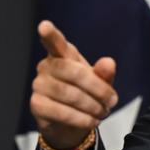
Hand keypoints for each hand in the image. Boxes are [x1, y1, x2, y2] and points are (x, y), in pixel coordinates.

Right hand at [30, 20, 117, 149]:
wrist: (72, 124)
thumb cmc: (86, 94)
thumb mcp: (100, 82)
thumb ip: (105, 72)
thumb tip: (109, 62)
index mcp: (62, 54)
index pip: (55, 42)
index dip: (50, 34)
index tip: (44, 26)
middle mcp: (47, 66)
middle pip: (73, 72)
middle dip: (98, 88)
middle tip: (112, 100)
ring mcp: (39, 85)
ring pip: (69, 94)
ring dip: (91, 106)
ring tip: (103, 112)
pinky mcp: (36, 104)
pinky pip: (61, 111)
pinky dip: (81, 118)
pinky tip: (91, 121)